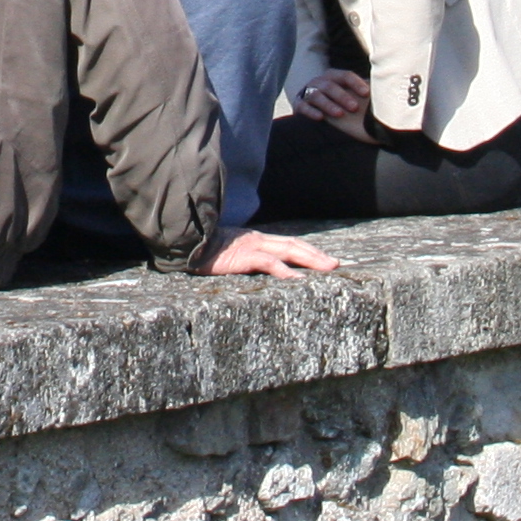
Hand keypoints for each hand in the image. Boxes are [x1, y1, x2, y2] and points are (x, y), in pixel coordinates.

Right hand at [203, 229, 338, 278]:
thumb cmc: (199, 250)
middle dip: (316, 254)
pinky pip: (270, 264)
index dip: (306, 250)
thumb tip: (248, 266)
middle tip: (336, 264)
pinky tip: (299, 281)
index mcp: (253, 240)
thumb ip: (238, 256)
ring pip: (289, 250)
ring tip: (328, 269)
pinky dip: (287, 272)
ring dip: (311, 260)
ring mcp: (252, 246)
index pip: (286, 243)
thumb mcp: (224, 253)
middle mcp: (257, 240)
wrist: (183, 243)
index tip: (322, 259)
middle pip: (294, 244)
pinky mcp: (244, 256)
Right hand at [297, 70, 369, 122]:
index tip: (367, 93)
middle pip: (330, 85)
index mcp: (334, 76)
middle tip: (355, 107)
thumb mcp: (351, 93)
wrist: (313, 107)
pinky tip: (320, 118)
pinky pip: (303, 106)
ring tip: (340, 114)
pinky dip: (310, 111)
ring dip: (328, 104)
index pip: (346, 75)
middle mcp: (320, 82)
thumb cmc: (339, 100)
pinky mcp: (299, 105)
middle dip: (343, 96)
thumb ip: (365, 90)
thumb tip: (388, 89)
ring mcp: (308, 92)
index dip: (356, 83)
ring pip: (317, 95)